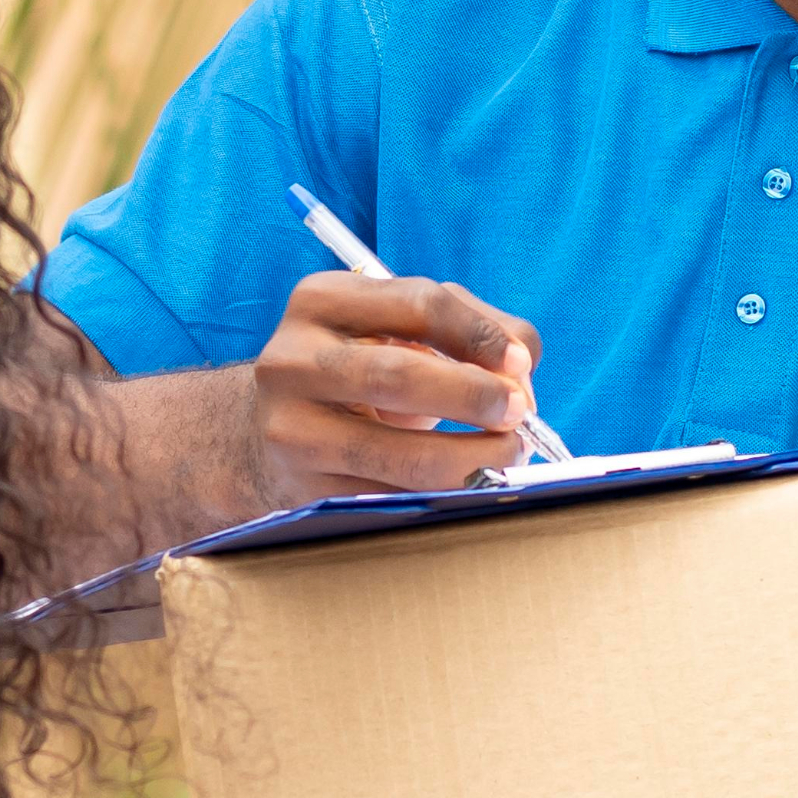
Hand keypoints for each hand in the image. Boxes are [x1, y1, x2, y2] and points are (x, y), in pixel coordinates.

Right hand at [251, 272, 548, 498]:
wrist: (274, 428)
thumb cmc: (357, 370)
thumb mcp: (396, 329)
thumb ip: (467, 330)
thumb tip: (522, 372)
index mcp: (323, 300)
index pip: (419, 304)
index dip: (482, 335)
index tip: (523, 365)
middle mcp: (293, 359)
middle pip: (398, 376)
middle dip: (473, 396)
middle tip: (518, 415)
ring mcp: (290, 428)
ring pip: (397, 454)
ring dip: (469, 459)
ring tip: (506, 454)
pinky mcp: (301, 488)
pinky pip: (389, 497)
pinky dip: (440, 495)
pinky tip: (467, 484)